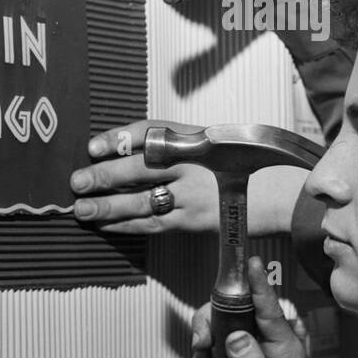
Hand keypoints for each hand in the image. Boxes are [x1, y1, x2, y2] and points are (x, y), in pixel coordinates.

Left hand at [71, 120, 309, 235]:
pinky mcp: (195, 221)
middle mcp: (195, 164)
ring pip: (143, 201)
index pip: (151, 132)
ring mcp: (195, 195)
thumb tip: (121, 151)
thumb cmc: (240, 163)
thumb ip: (174, 144)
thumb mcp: (211, 141)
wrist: (280, 191)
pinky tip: (104, 225)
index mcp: (196, 137)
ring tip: (81, 208)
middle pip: (142, 168)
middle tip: (77, 181)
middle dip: (106, 175)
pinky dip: (126, 225)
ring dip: (108, 206)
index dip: (120, 138)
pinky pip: (154, 224)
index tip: (94, 145)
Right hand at [190, 257, 343, 357]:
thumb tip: (235, 337)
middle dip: (207, 331)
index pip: (269, 309)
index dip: (258, 285)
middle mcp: (265, 344)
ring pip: (214, 341)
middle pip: (228, 316)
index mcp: (283, 348)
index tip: (252, 263)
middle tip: (201, 348)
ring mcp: (250, 354)